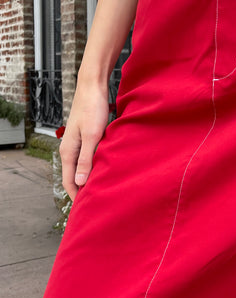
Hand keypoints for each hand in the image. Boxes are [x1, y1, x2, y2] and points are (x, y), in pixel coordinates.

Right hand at [58, 80, 109, 200]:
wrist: (93, 87)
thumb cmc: (93, 109)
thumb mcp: (92, 136)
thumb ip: (86, 159)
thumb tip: (81, 182)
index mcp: (68, 151)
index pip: (70, 182)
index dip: (78, 197)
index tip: (87, 211)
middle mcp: (70, 149)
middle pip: (75, 177)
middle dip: (84, 191)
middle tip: (97, 205)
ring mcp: (77, 143)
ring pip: (82, 167)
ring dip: (90, 179)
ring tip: (102, 192)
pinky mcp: (86, 137)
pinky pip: (88, 158)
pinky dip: (94, 167)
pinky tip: (105, 171)